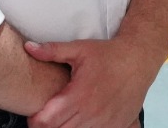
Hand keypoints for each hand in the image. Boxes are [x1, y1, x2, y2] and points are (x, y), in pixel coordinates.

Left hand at [24, 37, 155, 127]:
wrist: (138, 60)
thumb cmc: (108, 55)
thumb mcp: (80, 49)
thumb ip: (52, 50)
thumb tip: (28, 47)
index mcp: (78, 96)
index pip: (46, 122)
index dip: (35, 120)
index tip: (36, 113)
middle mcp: (90, 113)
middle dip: (49, 126)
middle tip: (49, 114)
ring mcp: (103, 123)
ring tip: (66, 116)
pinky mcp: (115, 127)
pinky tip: (83, 120)